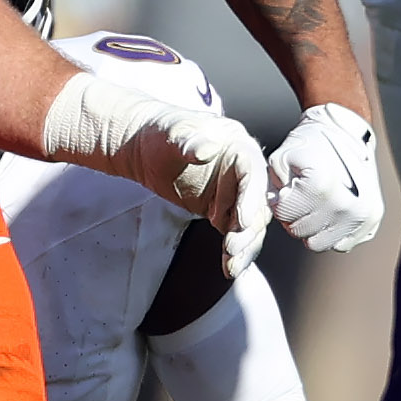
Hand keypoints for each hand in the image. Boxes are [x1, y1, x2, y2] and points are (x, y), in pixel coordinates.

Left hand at [40, 74, 271, 274]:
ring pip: (248, 224)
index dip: (250, 197)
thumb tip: (204, 149)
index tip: (241, 220)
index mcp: (238, 147)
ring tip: (232, 267)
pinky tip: (229, 268)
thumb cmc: (161, 133)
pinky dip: (233, 252)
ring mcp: (234, 193)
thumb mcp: (173, 133)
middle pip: (254, 203)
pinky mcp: (223, 211)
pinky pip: (234, 234)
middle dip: (247, 230)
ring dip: (243, 247)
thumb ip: (189, 141)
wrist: (146, 149)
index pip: (252, 173)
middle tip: (232, 249)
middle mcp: (243, 172)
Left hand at [268, 103, 383, 252]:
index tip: (289, 188)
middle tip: (302, 196)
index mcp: (321, 187)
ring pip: (319, 244)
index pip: (284, 214)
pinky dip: (333, 232)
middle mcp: (345, 205)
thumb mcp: (283, 155)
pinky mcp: (371, 222)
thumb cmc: (314, 143)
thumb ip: (273, 184)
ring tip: (316, 205)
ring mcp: (360, 216)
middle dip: (295, 215)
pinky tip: (332, 213)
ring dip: (313, 228)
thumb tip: (277, 206)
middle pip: (300, 232)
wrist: (347, 132)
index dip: (281, 201)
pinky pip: (341, 244)